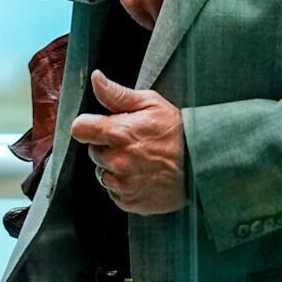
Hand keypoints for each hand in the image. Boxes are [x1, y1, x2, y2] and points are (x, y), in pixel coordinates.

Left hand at [68, 70, 185, 215]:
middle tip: (131, 143)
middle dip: (106, 146)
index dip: (88, 126)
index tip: (99, 126)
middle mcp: (117, 161)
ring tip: (139, 161)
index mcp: (118, 133)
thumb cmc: (178, 132)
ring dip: (114, 167)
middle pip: (92, 152)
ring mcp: (123, 184)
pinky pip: (114, 192)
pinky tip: (142, 176)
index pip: (79, 129)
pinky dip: (124, 185)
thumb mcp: (151, 103)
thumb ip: (117, 94)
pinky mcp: (130, 202)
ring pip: (102, 173)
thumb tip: (96, 79)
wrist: (201, 166)